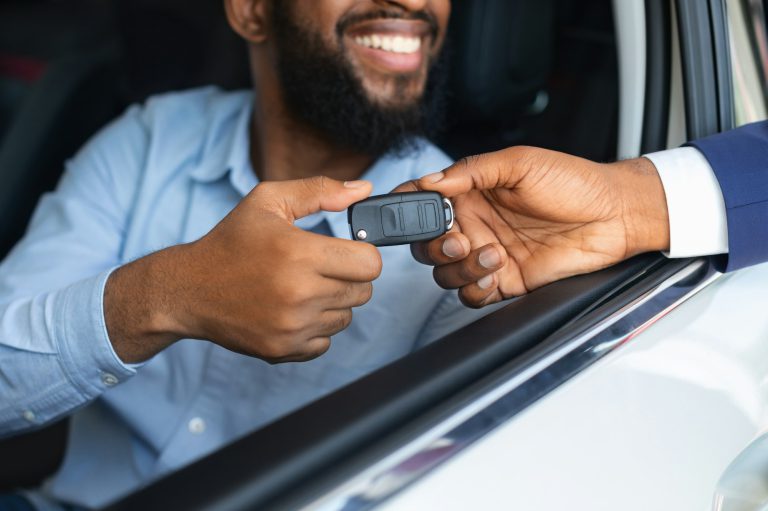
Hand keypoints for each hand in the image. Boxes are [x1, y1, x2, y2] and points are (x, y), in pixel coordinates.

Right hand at [105, 176, 381, 362]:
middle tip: (318, 268)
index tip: (343, 251)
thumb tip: (364, 190)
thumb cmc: (230, 242)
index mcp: (300, 253)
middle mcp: (299, 294)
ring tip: (301, 287)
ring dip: (332, 303)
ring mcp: (292, 326)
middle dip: (347, 277)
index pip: (370, 264)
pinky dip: (315, 327)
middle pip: (363, 291)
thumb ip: (320, 190)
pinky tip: (292, 310)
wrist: (188, 290)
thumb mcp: (269, 201)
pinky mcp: (284, 349)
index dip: (361, 254)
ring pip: (347, 317)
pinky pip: (326, 341)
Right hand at [395, 146, 669, 306]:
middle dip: (434, 246)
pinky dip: (474, 290)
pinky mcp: (506, 281)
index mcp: (472, 192)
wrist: (615, 216)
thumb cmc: (574, 182)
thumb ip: (472, 171)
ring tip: (491, 254)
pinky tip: (493, 274)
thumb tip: (432, 181)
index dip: (408, 208)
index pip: (424, 200)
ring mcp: (488, 254)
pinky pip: (472, 295)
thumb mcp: (520, 163)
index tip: (408, 213)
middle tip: (459, 239)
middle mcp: (475, 224)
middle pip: (426, 244)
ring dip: (459, 268)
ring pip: (445, 273)